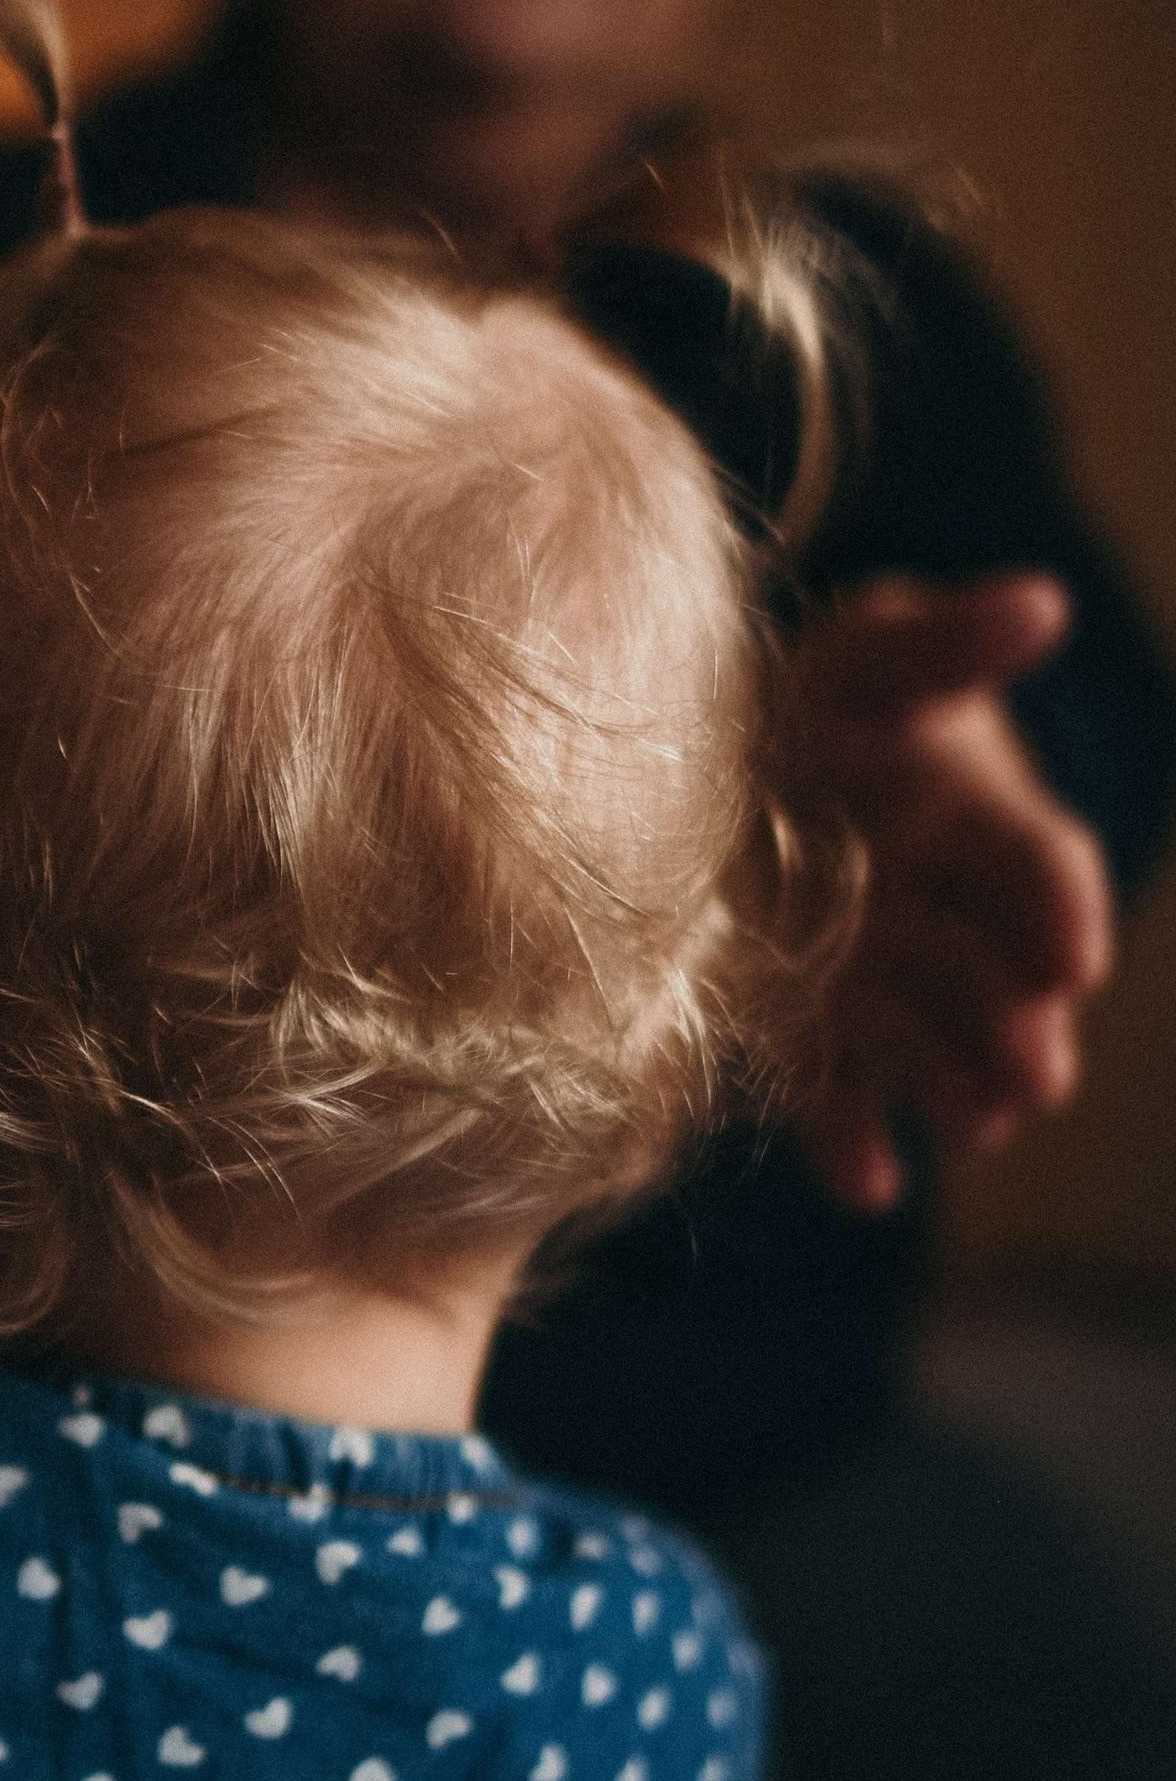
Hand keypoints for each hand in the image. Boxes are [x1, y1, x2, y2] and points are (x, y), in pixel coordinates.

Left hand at [784, 573, 1112, 1209]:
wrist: (709, 763)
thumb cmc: (814, 698)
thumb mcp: (867, 655)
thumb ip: (945, 643)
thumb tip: (1043, 602)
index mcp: (983, 829)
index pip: (1040, 873)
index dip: (1059, 911)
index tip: (1070, 949)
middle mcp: (946, 920)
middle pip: (997, 985)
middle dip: (1017, 1025)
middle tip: (1033, 1067)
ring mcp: (879, 984)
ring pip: (932, 1048)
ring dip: (954, 1086)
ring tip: (974, 1120)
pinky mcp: (807, 1035)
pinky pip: (833, 1094)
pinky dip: (853, 1139)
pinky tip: (867, 1178)